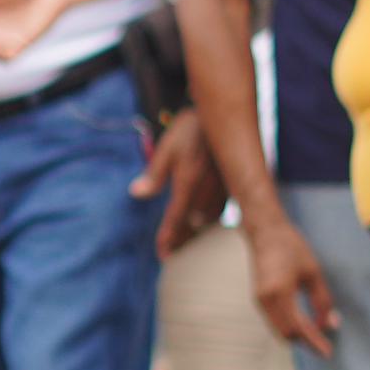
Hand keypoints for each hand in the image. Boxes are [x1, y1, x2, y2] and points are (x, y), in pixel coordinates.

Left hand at [135, 110, 220, 252]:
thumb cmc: (189, 130)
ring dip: (196, 232)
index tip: (162, 255)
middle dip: (181, 240)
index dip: (168, 238)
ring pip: (209, 220)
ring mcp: (222, 188)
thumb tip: (136, 193)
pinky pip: (221, 209)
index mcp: (188, 182)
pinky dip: (210, 219)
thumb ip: (153, 175)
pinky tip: (203, 222)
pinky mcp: (233, 184)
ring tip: (184, 242)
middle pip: (193, 225)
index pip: (176, 218)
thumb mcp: (166, 149)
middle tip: (170, 255)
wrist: (221, 115)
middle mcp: (207, 189)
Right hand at [244, 208, 336, 357]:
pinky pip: (274, 322)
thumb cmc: (291, 248)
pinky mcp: (259, 299)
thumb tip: (331, 325)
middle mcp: (266, 300)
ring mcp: (259, 301)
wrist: (265, 233)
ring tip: (317, 337)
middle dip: (306, 342)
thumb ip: (322, 301)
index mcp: (280, 293)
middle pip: (286, 334)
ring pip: (279, 330)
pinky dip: (289, 327)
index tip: (328, 352)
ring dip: (297, 336)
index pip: (297, 327)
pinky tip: (304, 325)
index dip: (313, 342)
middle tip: (325, 347)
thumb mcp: (313, 272)